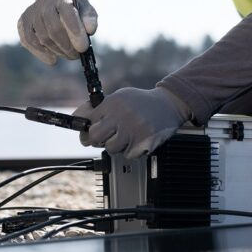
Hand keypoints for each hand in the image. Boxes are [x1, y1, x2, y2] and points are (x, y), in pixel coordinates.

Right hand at [17, 0, 97, 64]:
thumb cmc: (74, 7)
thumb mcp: (85, 8)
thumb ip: (90, 18)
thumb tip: (90, 30)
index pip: (68, 14)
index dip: (76, 33)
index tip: (83, 48)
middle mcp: (44, 3)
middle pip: (55, 30)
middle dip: (68, 46)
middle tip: (77, 55)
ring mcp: (31, 12)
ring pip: (43, 39)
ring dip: (58, 51)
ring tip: (69, 54)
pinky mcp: (22, 22)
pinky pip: (29, 42)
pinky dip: (41, 53)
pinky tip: (52, 58)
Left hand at [75, 87, 190, 158]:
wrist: (169, 104)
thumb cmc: (142, 102)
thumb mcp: (121, 97)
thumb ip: (103, 107)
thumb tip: (81, 119)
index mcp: (113, 102)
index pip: (87, 119)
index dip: (85, 127)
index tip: (85, 131)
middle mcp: (121, 115)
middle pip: (94, 136)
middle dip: (95, 140)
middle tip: (101, 138)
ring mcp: (132, 129)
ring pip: (111, 148)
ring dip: (116, 145)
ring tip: (126, 135)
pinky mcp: (143, 142)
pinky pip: (127, 154)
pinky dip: (131, 150)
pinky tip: (137, 139)